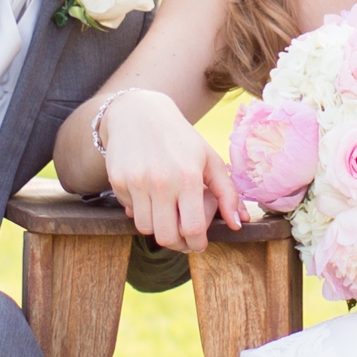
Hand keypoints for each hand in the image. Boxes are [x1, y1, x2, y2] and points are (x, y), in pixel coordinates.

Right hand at [100, 88, 242, 253]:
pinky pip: (130, 211)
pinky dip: (140, 210)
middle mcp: (160, 182)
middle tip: (183, 237)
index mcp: (188, 177)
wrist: (139, 113)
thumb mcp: (209, 159)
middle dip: (178, 243)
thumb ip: (227, 193)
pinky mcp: (117, 181)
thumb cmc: (180, 139)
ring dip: (158, 227)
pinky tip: (148, 196)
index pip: (193, 228)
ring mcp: (136, 182)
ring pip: (146, 229)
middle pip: (167, 237)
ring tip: (166, 213)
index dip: (198, 244)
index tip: (199, 244)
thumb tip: (239, 224)